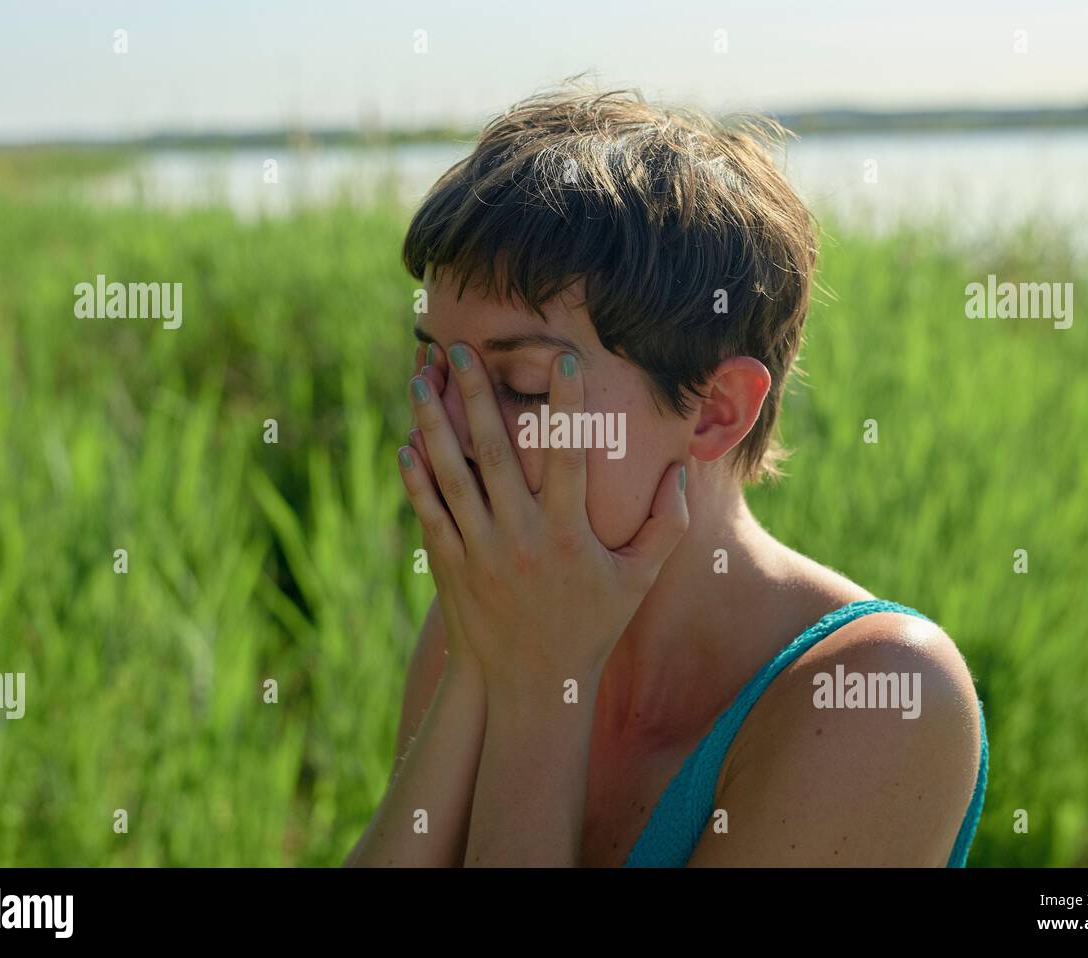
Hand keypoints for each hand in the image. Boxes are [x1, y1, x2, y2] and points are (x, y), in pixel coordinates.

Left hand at [395, 341, 689, 697]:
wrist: (531, 686)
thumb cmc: (592, 627)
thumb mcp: (638, 580)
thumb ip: (667, 526)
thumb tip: (681, 472)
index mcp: (567, 534)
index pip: (567, 458)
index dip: (566, 409)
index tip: (562, 363)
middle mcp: (520, 537)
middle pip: (495, 453)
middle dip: (475, 396)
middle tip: (461, 349)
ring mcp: (480, 551)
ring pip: (451, 475)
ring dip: (433, 423)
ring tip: (419, 380)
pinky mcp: (450, 567)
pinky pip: (430, 513)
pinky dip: (417, 478)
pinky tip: (407, 442)